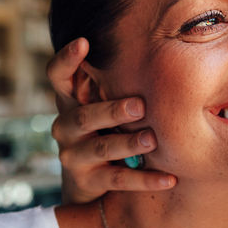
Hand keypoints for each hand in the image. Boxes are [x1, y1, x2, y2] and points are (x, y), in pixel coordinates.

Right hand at [46, 38, 175, 203]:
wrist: (88, 185)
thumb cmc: (105, 131)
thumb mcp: (104, 108)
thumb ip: (117, 86)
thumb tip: (162, 53)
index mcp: (70, 103)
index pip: (58, 77)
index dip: (66, 60)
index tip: (84, 41)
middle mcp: (66, 127)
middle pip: (84, 116)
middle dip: (112, 110)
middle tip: (140, 105)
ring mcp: (74, 156)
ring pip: (101, 148)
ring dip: (128, 144)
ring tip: (152, 140)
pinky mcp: (87, 182)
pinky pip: (119, 179)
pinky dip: (146, 179)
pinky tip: (170, 178)